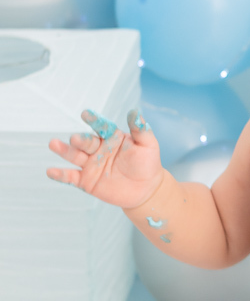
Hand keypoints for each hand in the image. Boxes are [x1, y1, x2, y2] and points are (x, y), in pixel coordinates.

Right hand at [46, 108, 163, 208]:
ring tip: (53, 144)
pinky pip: (71, 177)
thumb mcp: (148, 144)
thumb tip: (135, 111)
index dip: (94, 120)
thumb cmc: (148, 163)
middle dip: (80, 139)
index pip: (101, 127)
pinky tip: (51, 171)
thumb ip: (141, 130)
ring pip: (74, 156)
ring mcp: (90, 164)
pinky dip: (60, 175)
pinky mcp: (86, 181)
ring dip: (63, 150)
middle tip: (75, 139)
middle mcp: (98, 149)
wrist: (146, 189)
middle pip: (85, 142)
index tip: (86, 114)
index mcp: (111, 137)